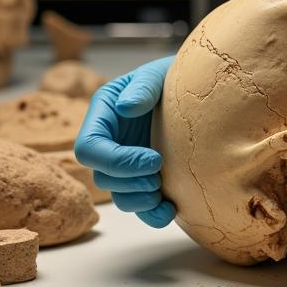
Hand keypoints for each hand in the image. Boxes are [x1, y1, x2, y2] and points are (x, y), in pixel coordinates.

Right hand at [73, 56, 175, 227]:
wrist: (197, 88)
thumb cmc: (173, 76)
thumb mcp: (158, 74)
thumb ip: (143, 87)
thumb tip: (127, 107)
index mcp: (104, 115)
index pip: (89, 148)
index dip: (116, 161)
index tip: (154, 160)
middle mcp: (110, 141)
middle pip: (103, 176)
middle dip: (130, 183)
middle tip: (159, 178)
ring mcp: (126, 160)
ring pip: (119, 194)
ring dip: (139, 202)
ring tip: (163, 197)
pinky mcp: (144, 174)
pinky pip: (140, 203)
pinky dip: (151, 213)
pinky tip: (170, 211)